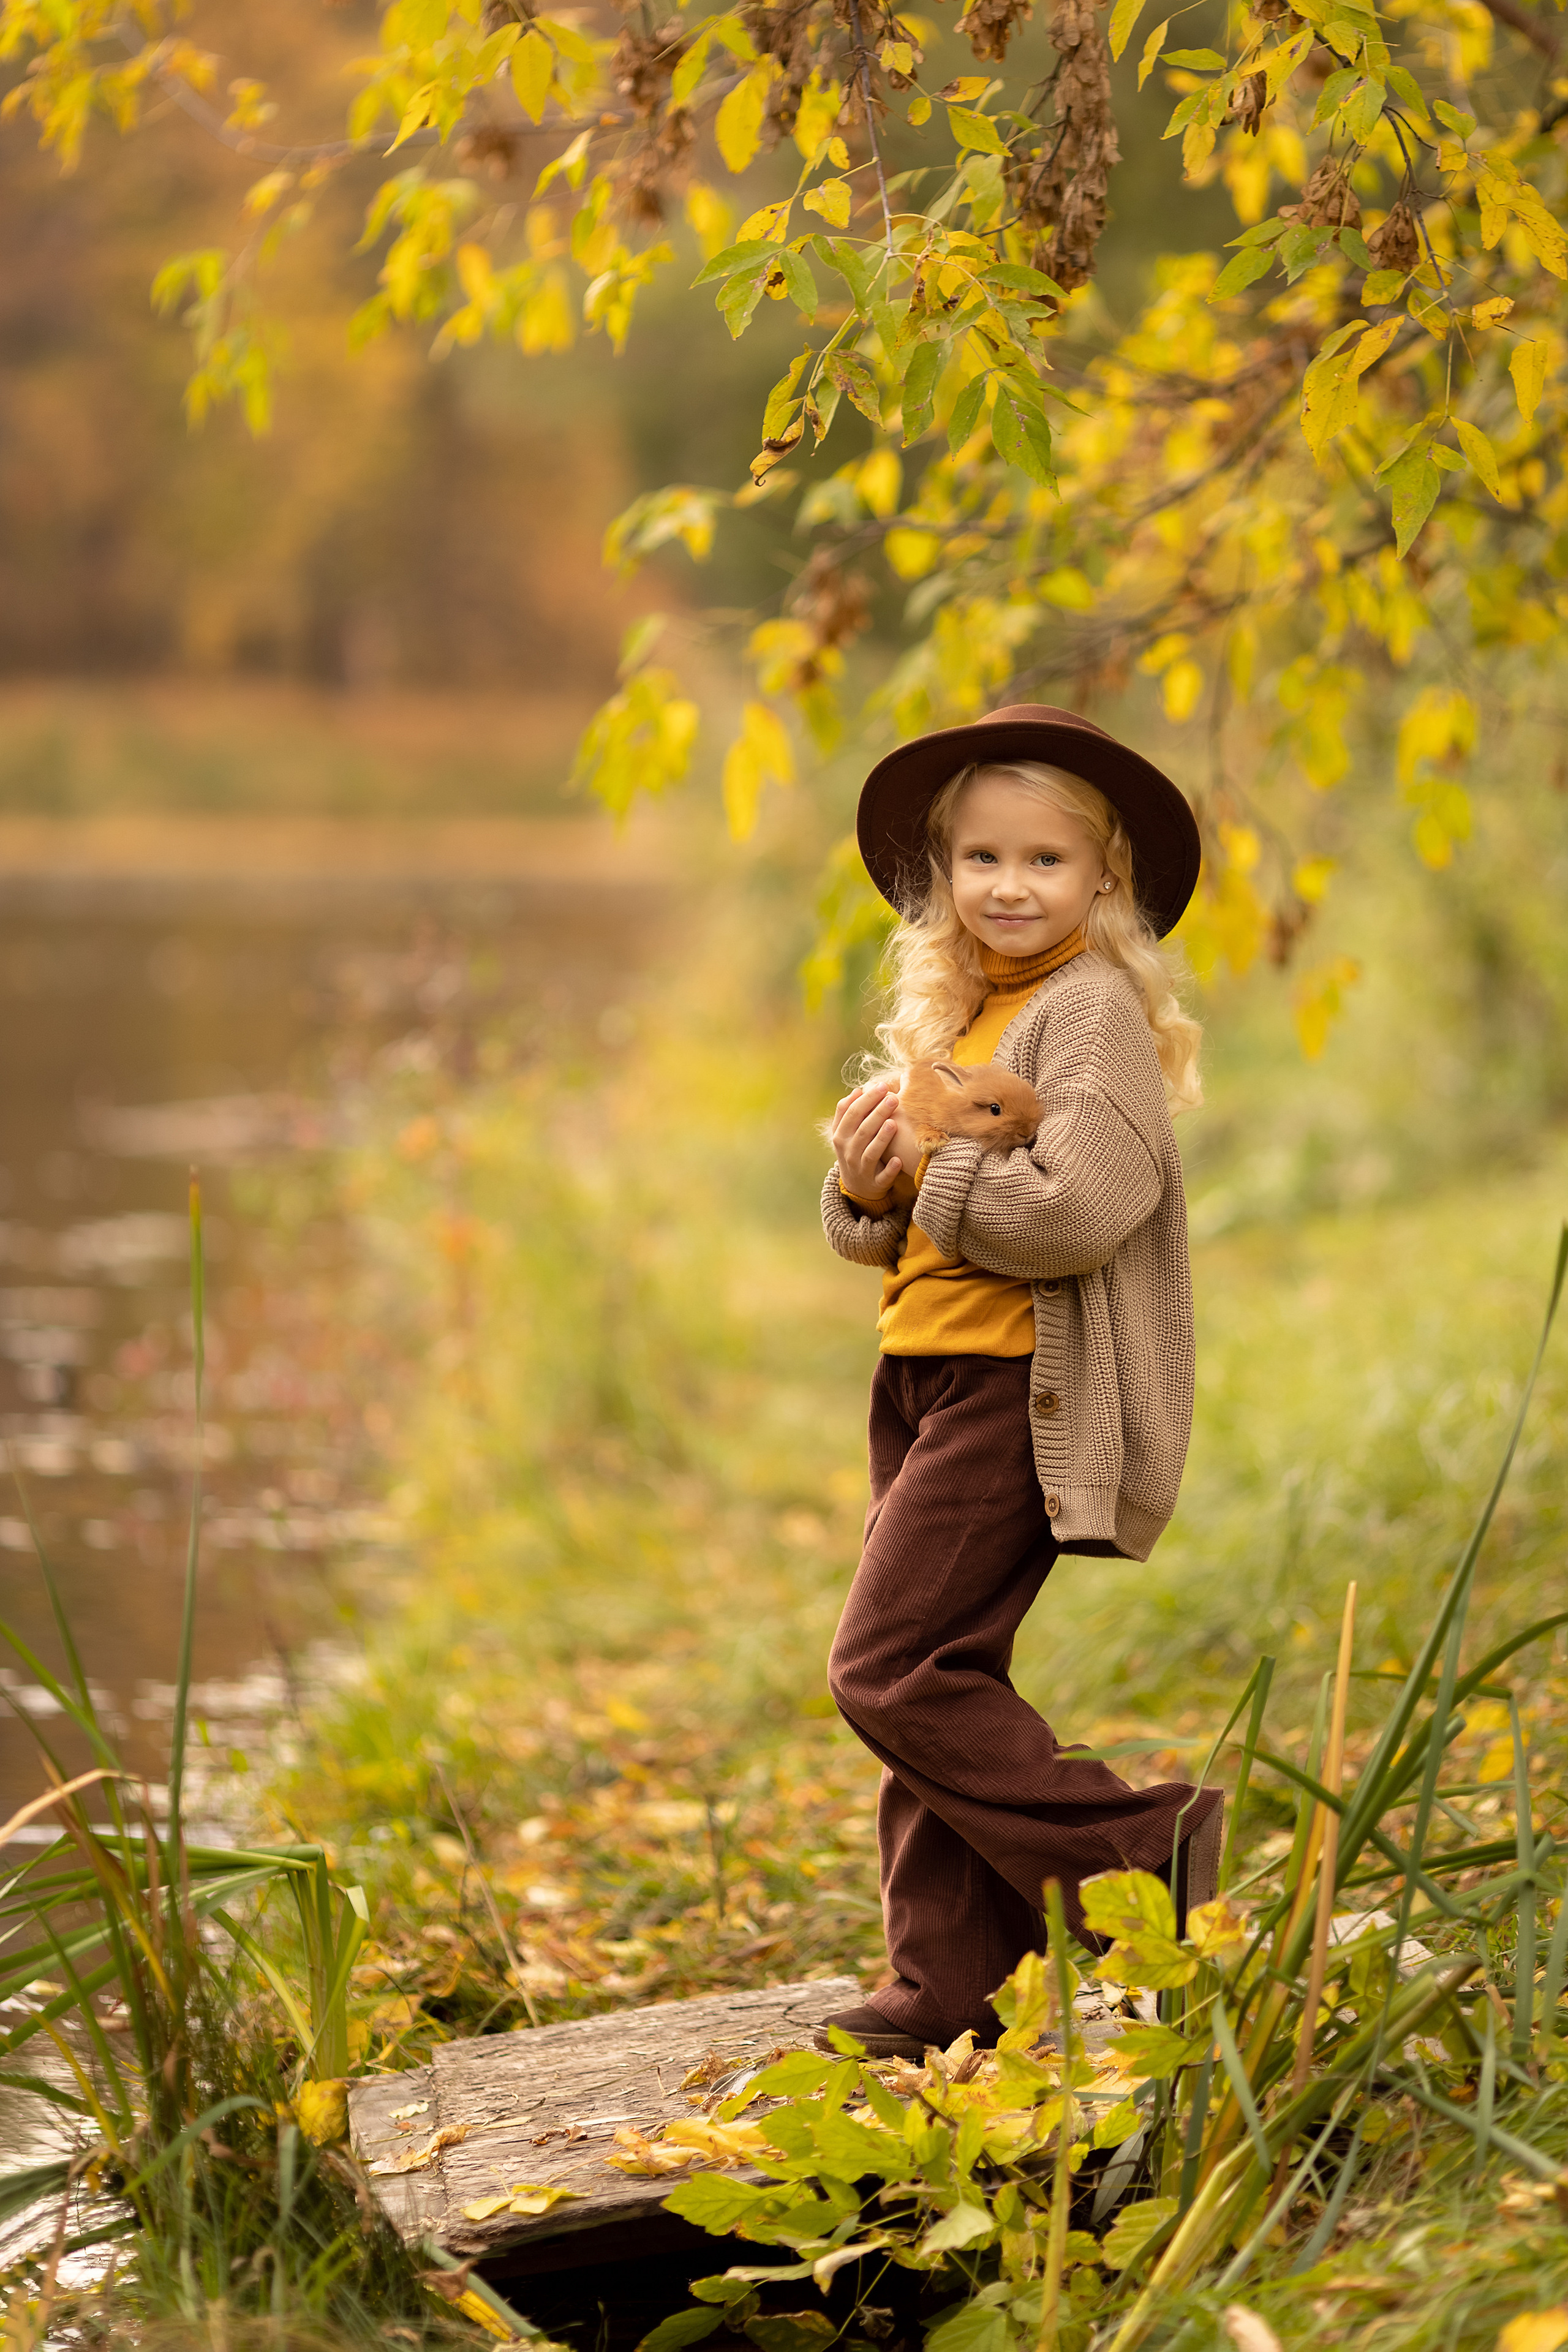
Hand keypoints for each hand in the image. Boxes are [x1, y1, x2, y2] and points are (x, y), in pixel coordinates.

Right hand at [830, 1080, 902, 1202]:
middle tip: (893, 1098)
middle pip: (862, 1130)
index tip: (882, 1085)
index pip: (851, 1113)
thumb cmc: (854, 1150)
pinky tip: (898, 1160)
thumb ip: (848, 1112)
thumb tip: (857, 1089)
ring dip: (881, 1138)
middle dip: (877, 1113)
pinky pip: (882, 1177)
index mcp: (840, 1136)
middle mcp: (848, 1152)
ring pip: (870, 1152)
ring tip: (894, 1123)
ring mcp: (860, 1168)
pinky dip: (889, 1169)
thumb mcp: (845, 1133)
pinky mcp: (875, 1183)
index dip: (866, 1099)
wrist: (856, 1186)